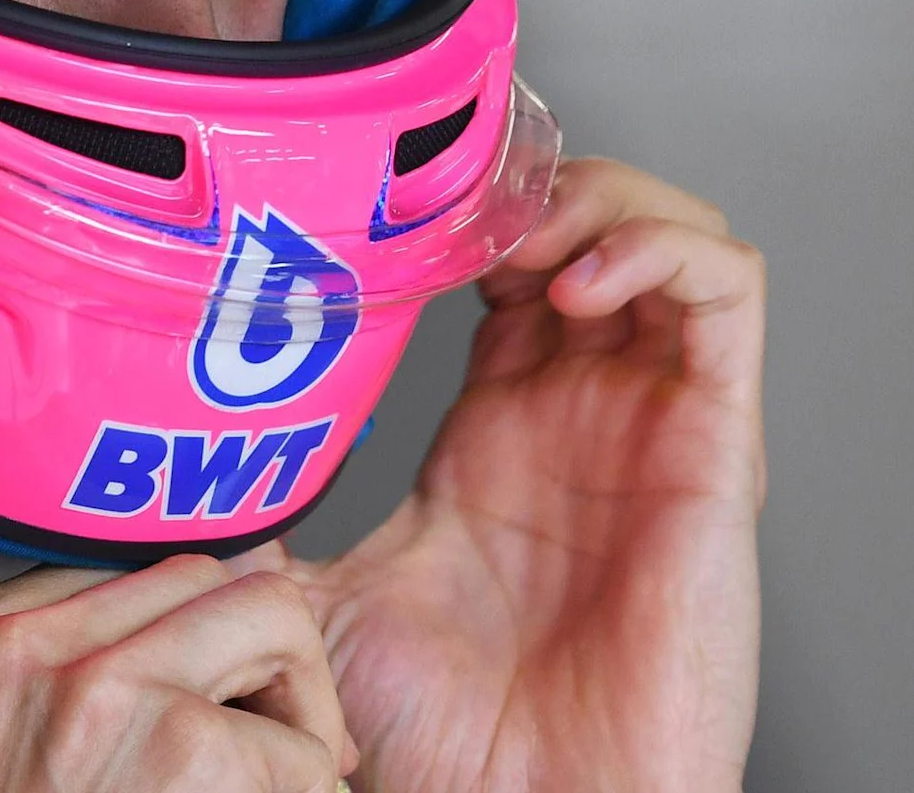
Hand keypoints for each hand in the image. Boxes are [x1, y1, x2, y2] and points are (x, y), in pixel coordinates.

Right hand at [0, 553, 359, 791]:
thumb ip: (32, 686)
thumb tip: (179, 595)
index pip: (103, 578)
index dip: (179, 639)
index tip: (202, 700)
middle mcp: (10, 653)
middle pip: (195, 576)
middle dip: (256, 656)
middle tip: (268, 746)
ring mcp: (91, 689)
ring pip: (272, 620)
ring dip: (301, 712)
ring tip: (287, 779)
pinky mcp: (180, 748)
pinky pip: (299, 746)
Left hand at [284, 157, 765, 792]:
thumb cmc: (442, 742)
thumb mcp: (320, 602)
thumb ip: (272, 530)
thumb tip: (183, 488)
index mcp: (501, 428)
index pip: (513, 261)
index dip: (471, 207)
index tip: (401, 198)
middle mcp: (587, 409)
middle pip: (599, 222)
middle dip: (539, 178)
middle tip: (468, 197)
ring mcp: (659, 418)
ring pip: (674, 232)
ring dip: (603, 195)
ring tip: (528, 230)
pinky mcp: (720, 440)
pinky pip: (730, 291)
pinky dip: (663, 248)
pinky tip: (577, 279)